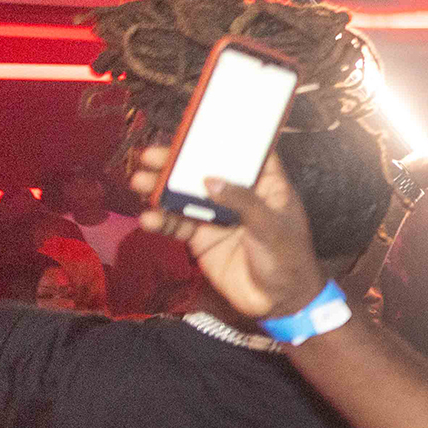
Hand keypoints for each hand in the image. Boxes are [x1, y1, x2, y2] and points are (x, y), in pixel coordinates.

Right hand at [128, 146, 327, 319]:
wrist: (279, 303)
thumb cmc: (288, 260)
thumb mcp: (270, 228)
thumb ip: (242, 202)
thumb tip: (210, 180)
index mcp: (266, 186)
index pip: (246, 153)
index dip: (225, 137)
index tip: (197, 123)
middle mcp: (239, 195)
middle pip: (205, 170)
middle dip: (177, 162)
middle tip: (149, 156)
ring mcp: (218, 215)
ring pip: (185, 194)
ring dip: (161, 188)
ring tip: (140, 183)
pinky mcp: (202, 238)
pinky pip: (178, 224)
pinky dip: (162, 220)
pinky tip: (149, 219)